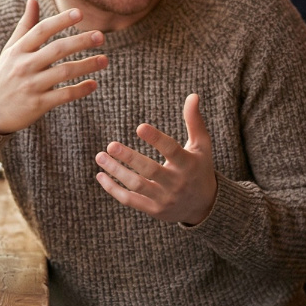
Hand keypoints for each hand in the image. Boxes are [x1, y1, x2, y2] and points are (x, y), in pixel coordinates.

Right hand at [0, 0, 107, 133]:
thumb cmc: (4, 76)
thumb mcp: (10, 50)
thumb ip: (24, 26)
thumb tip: (33, 0)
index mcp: (18, 50)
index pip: (41, 30)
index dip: (61, 20)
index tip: (79, 13)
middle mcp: (24, 66)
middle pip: (57, 49)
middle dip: (80, 41)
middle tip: (100, 36)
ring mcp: (31, 85)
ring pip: (64, 72)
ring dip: (87, 65)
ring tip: (104, 60)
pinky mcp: (38, 104)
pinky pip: (64, 95)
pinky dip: (80, 89)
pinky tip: (93, 84)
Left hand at [94, 93, 217, 224]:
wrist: (205, 206)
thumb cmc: (200, 168)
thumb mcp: (202, 145)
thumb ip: (194, 121)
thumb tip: (192, 95)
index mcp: (188, 163)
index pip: (171, 150)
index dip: (156, 138)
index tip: (139, 127)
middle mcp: (176, 182)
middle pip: (149, 170)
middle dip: (129, 158)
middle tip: (110, 145)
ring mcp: (165, 198)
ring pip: (137, 185)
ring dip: (116, 172)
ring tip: (100, 156)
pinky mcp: (154, 210)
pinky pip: (130, 200)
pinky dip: (114, 189)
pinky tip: (101, 176)